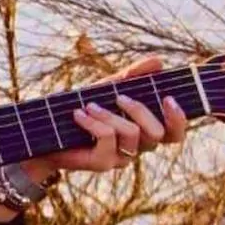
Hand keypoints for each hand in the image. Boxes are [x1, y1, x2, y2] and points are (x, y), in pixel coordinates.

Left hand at [23, 54, 188, 182]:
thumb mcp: (106, 89)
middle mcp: (138, 148)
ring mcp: (121, 158)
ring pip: (133, 134)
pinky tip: (78, 114)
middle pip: (157, 133)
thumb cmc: (81, 109)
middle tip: (119, 96)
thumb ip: (131, 77)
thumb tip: (158, 61)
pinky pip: (109, 139)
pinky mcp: (103, 163)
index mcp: (144, 132)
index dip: (178, 119)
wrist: (45, 132)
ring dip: (110, 114)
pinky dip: (93, 122)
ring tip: (89, 105)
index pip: (174, 134)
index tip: (169, 98)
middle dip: (140, 110)